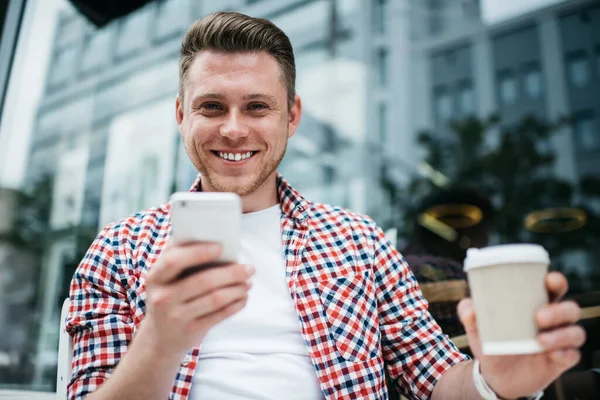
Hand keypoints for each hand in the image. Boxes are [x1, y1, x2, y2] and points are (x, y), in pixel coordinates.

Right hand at [141, 242, 253, 356]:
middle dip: (231, 273)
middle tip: (249, 268)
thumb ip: (183, 258)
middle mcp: (162, 297)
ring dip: (237, 289)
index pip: (175, 260)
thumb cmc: (170, 297)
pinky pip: (219, 315)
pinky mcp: (190, 331)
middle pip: (203, 281)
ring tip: (248, 282)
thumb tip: (217, 242)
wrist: (160, 338)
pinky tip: (243, 297)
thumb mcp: (166, 278)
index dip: (199, 252)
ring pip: (215, 298)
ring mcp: (175, 317)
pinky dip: (236, 304)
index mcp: (155, 276)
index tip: (221, 247)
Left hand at [458, 272, 585, 398]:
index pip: (553, 287)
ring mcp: (558, 340)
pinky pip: (572, 355)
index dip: (556, 281)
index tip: (549, 280)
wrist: (494, 374)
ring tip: (539, 340)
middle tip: (538, 317)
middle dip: (559, 310)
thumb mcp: (476, 326)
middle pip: (570, 308)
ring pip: (575, 332)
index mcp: (534, 303)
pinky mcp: (560, 360)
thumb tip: (469, 309)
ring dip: (561, 334)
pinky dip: (564, 353)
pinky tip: (552, 354)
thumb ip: (469, 312)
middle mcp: (551, 320)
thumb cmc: (490, 340)